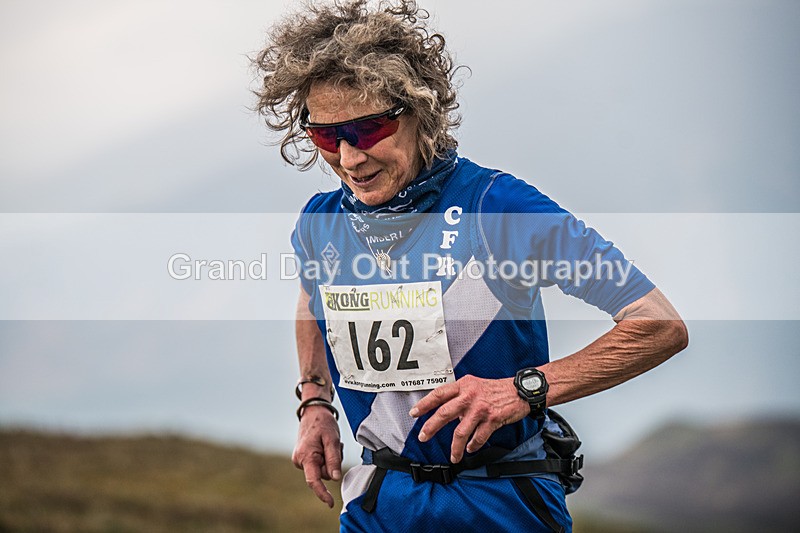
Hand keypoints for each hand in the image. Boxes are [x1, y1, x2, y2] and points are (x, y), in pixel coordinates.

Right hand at [291, 405, 342, 507]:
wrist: (313, 412)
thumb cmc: (323, 423)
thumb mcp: (332, 439)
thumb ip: (333, 459)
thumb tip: (335, 478)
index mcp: (306, 457)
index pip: (314, 481)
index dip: (322, 493)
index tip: (330, 503)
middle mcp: (300, 461)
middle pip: (323, 474)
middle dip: (332, 464)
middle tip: (335, 445)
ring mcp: (300, 460)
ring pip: (323, 470)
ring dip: (330, 459)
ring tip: (329, 443)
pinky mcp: (303, 458)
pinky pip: (319, 465)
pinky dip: (326, 457)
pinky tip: (325, 445)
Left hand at [409, 375, 529, 462]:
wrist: (520, 391)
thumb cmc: (496, 389)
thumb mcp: (474, 385)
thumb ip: (460, 396)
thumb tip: (446, 412)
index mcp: (463, 386)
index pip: (439, 394)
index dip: (424, 404)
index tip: (414, 413)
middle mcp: (470, 395)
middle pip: (444, 413)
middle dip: (431, 427)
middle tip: (423, 437)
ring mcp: (480, 408)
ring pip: (461, 431)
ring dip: (455, 447)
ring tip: (453, 456)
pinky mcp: (492, 419)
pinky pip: (478, 437)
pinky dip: (473, 446)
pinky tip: (470, 449)